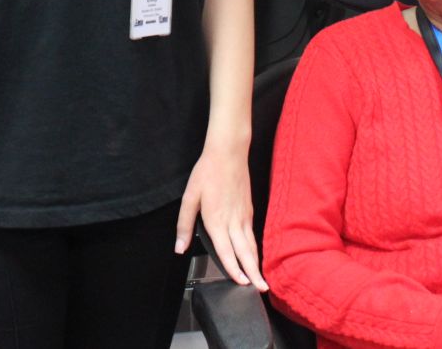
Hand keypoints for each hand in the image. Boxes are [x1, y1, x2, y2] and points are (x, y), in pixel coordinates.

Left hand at [174, 144, 267, 291]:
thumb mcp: (189, 197)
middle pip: (245, 253)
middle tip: (261, 289)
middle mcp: (233, 221)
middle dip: (253, 273)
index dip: (234, 270)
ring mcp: (243, 216)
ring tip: (261, 279)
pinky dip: (255, 248)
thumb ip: (184, 225)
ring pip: (252, 245)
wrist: (228, 152)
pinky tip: (254, 254)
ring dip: (256, 263)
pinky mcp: (249, 210)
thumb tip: (179, 248)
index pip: (227, 252)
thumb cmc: (207, 172)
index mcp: (217, 220)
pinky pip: (253, 234)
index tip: (241, 283)